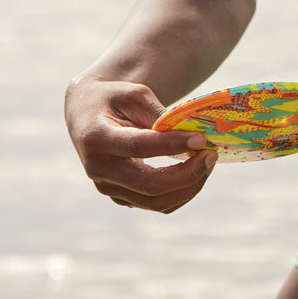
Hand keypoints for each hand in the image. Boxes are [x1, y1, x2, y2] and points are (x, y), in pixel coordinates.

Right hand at [65, 76, 217, 212]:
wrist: (86, 114)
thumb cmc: (114, 98)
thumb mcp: (134, 94)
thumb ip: (159, 115)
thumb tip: (191, 139)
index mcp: (96, 137)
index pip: (138, 147)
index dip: (171, 145)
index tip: (200, 138)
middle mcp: (97, 168)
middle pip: (149, 184)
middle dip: (187, 174)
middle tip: (211, 155)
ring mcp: (107, 188)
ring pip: (155, 201)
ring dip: (189, 186)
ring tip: (207, 162)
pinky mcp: (120, 198)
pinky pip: (156, 204)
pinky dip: (181, 193)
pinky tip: (194, 173)